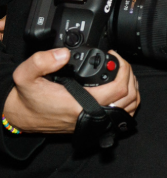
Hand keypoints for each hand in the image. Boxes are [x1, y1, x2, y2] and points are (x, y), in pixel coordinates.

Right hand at [3, 48, 139, 132]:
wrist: (23, 115)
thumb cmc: (28, 98)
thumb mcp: (26, 75)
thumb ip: (41, 61)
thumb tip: (64, 54)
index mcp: (79, 104)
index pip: (118, 89)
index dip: (123, 69)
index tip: (115, 56)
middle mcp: (91, 115)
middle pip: (129, 97)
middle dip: (129, 74)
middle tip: (119, 61)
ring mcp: (95, 121)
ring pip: (130, 107)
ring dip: (132, 87)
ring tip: (122, 71)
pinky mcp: (95, 123)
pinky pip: (122, 115)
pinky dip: (128, 101)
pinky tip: (121, 88)